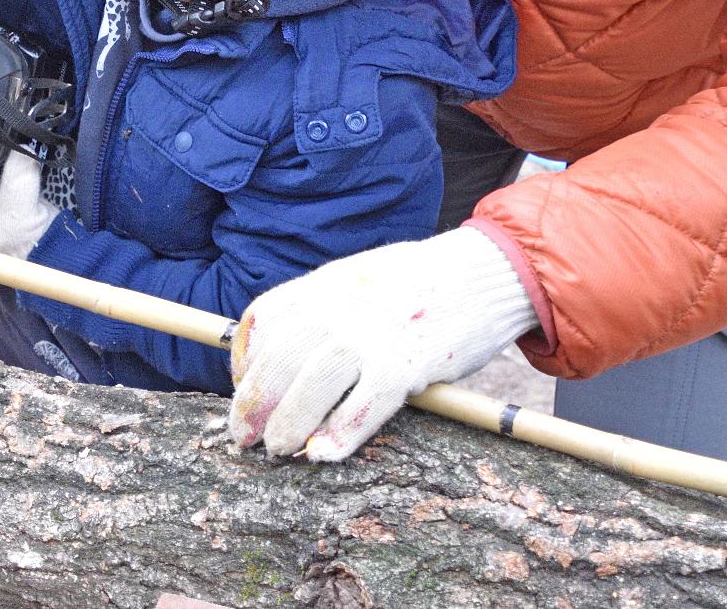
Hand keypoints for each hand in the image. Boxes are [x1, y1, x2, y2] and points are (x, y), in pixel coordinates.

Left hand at [228, 226, 538, 460]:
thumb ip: (323, 305)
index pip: (262, 319)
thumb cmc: (420, 281)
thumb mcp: (359, 276)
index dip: (242, 359)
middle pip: (277, 360)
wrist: (486, 272)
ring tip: (279, 449)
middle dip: (252, 403)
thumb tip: (283, 352)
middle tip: (243, 437)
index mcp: (325, 281)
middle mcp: (341, 305)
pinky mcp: (407, 364)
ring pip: (311, 387)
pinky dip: (339, 435)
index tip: (240, 387)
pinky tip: (323, 455)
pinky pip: (362, 407)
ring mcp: (373, 335)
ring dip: (287, 425)